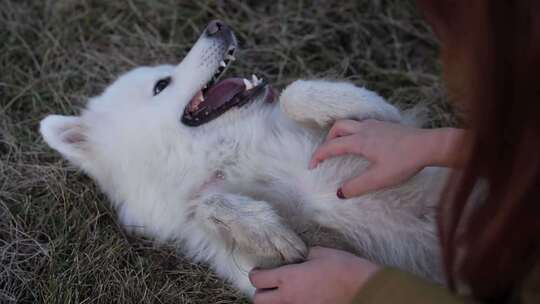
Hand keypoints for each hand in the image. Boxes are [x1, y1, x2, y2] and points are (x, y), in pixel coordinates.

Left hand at [249, 247, 379, 303]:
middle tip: (268, 284)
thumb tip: (298, 258)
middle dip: (260, 292)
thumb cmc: (342, 267)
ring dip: (275, 301)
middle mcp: (289, 297)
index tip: (259, 270)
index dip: (255, 274)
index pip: (258, 280)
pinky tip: (299, 296)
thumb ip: (302, 255)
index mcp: (288, 278)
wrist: (362, 288)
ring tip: (283, 291)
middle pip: (259, 301)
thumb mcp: (320, 252)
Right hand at [310, 119, 462, 197]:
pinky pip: (364, 124)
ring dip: (342, 134)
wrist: (429, 145)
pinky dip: (356, 132)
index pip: (331, 146)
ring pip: (351, 124)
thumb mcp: (379, 179)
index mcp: (359, 141)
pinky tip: (365, 143)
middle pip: (338, 127)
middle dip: (328, 139)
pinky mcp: (387, 126)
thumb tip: (339, 193)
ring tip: (343, 147)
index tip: (311, 166)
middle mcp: (365, 129)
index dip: (318, 155)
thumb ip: (357, 186)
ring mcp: (377, 125)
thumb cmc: (404, 161)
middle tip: (327, 153)